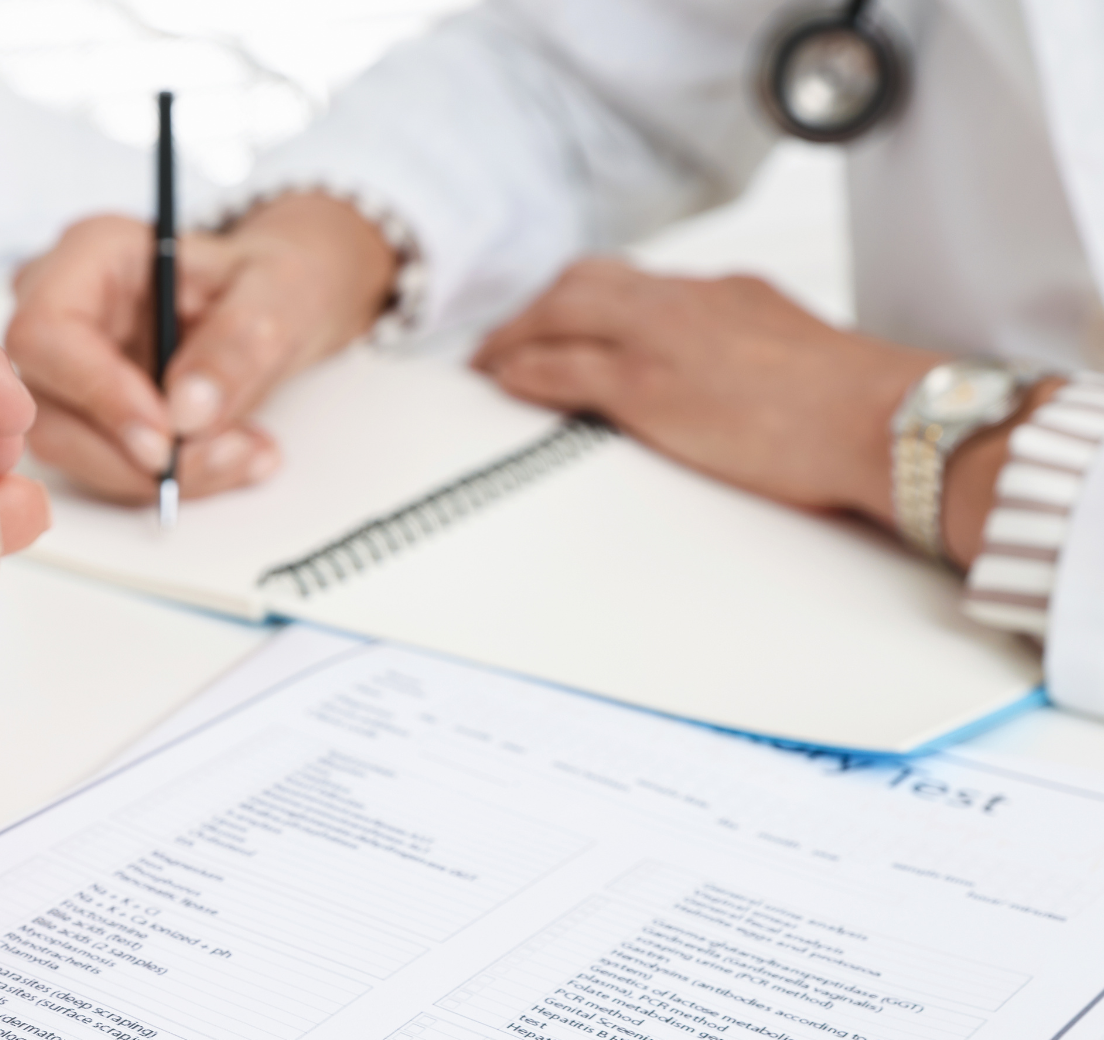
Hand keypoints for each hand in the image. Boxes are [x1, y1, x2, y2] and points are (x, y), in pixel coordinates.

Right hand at [8, 193, 396, 503]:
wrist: (274, 307)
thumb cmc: (266, 280)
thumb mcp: (278, 293)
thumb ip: (236, 345)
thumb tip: (187, 412)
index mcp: (94, 252)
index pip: (46, 332)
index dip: (98, 394)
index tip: (164, 438)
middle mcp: (60, 305)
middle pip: (47, 404)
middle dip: (133, 454)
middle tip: (223, 456)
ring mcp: (63, 365)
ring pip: (68, 448)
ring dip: (152, 475)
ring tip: (242, 453)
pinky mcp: (81, 413)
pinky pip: (99, 465)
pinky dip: (161, 478)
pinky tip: (224, 456)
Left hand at [472, 259, 942, 525]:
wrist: (886, 420)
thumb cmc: (860, 410)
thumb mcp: (797, 358)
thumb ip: (751, 354)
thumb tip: (729, 382)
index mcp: (728, 292)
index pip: (636, 282)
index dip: (588, 300)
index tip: (565, 319)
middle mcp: (688, 301)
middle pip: (586, 281)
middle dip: (539, 308)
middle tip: (507, 338)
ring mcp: (662, 338)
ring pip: (563, 313)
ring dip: (516, 336)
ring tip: (489, 362)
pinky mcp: (645, 385)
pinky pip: (561, 368)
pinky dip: (523, 371)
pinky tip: (502, 381)